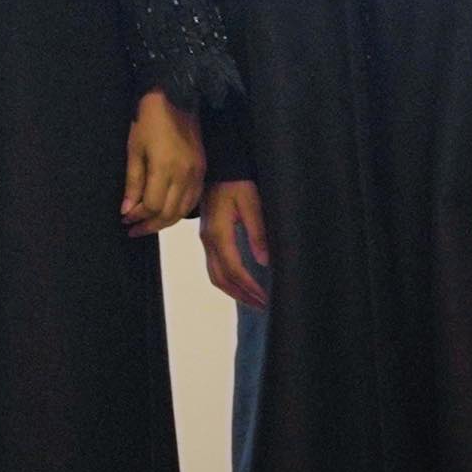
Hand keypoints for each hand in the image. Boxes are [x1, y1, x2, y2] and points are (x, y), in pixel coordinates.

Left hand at [122, 89, 203, 236]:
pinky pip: (193, 199)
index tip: (125, 219)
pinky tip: (167, 212)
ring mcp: (197, 173)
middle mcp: (185, 175)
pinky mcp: (203, 169)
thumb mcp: (134, 149)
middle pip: (170, 213)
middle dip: (150, 225)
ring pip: (183, 209)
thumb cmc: (147, 121)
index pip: (153, 206)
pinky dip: (180, 211)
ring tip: (147, 225)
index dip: (138, 216)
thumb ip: (133, 182)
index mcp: (166, 169)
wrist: (175, 99)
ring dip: (165, 221)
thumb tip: (127, 210)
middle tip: (133, 230)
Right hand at [200, 180, 271, 310]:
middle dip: (241, 295)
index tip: (266, 298)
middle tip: (262, 305)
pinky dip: (227, 280)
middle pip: (220, 277)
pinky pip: (214, 266)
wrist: (220, 165)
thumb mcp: (252, 203)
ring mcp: (205, 239)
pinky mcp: (208, 236)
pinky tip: (240, 282)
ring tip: (253, 300)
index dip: (249, 286)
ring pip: (215, 274)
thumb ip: (258, 232)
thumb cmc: (237, 182)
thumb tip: (264, 261)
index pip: (233, 268)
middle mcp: (208, 240)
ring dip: (233, 291)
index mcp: (218, 233)